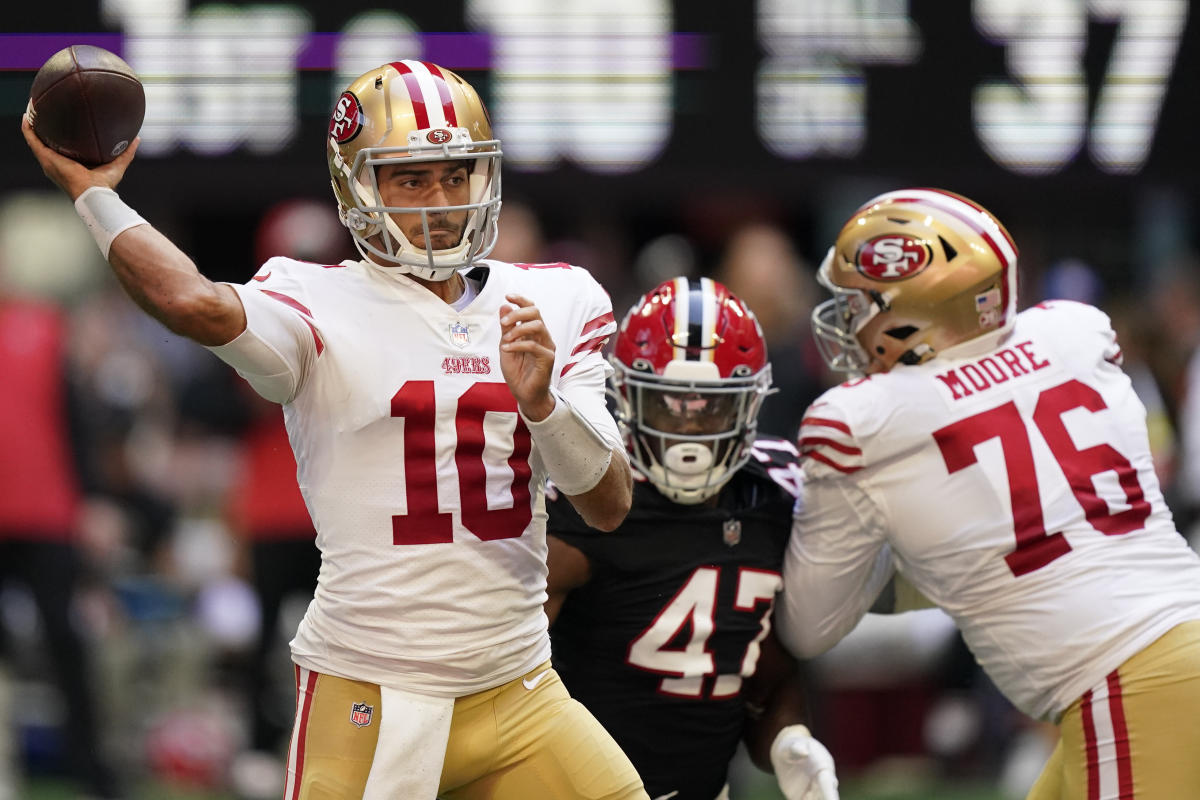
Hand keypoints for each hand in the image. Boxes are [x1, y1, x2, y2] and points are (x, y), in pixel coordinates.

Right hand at [20, 111, 138, 199]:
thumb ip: (126, 152)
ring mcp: (49, 160)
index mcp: (70, 165)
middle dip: (44, 128)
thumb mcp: (116, 164)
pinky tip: (27, 116)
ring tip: (32, 109)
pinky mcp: (45, 158)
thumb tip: (136, 138)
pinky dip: (28, 128)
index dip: (60, 136)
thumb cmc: (104, 186)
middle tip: (43, 112)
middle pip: (46, 143)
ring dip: (32, 125)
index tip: (61, 123)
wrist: (93, 194)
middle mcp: (56, 163)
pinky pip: (32, 140)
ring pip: (35, 140)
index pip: (62, 149)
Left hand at [498, 293, 555, 419]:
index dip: (521, 300)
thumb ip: (506, 328)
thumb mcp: (506, 346)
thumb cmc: (517, 371)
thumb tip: (505, 305)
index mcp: (533, 331)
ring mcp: (547, 346)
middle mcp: (542, 336)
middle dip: (518, 313)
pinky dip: (518, 345)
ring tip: (505, 339)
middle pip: (536, 312)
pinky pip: (534, 345)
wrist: (524, 394)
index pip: (531, 309)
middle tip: (503, 322)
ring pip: (538, 326)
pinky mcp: (548, 358)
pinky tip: (507, 349)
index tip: (508, 296)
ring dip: (518, 329)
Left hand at [770, 724, 838, 799]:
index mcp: (823, 767)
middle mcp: (821, 782)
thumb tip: (803, 751)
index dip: (830, 794)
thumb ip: (797, 747)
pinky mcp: (803, 798)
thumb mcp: (793, 744)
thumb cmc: (793, 746)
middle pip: (827, 797)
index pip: (827, 782)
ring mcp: (814, 792)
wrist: (787, 754)